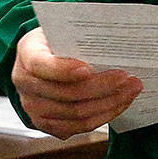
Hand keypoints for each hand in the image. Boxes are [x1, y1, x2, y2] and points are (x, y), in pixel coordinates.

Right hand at [13, 27, 140, 138]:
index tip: (89, 68)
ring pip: (77, 114)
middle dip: (102, 87)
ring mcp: (34, 109)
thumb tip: (110, 46)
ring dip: (109, 103)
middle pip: (67, 94)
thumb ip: (75, 39)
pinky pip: (80, 126)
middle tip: (128, 78)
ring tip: (131, 90)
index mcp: (27, 55)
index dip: (65, 70)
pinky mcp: (47, 125)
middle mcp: (26, 86)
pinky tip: (119, 103)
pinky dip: (104, 115)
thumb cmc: (53, 43)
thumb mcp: (58, 31)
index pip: (43, 66)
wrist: (36, 62)